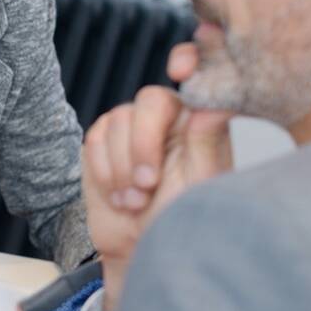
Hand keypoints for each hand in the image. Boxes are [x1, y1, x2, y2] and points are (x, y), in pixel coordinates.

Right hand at [83, 43, 233, 310]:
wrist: (141, 250)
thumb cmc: (180, 220)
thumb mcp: (200, 185)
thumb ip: (206, 140)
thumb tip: (215, 103)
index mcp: (198, 121)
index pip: (195, 76)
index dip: (188, 60)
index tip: (179, 70)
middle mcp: (166, 117)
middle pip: (148, 102)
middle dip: (143, 146)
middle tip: (147, 186)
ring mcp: (132, 127)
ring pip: (117, 122)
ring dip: (123, 169)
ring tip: (134, 202)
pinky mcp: (102, 141)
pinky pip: (94, 141)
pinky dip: (103, 172)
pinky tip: (117, 196)